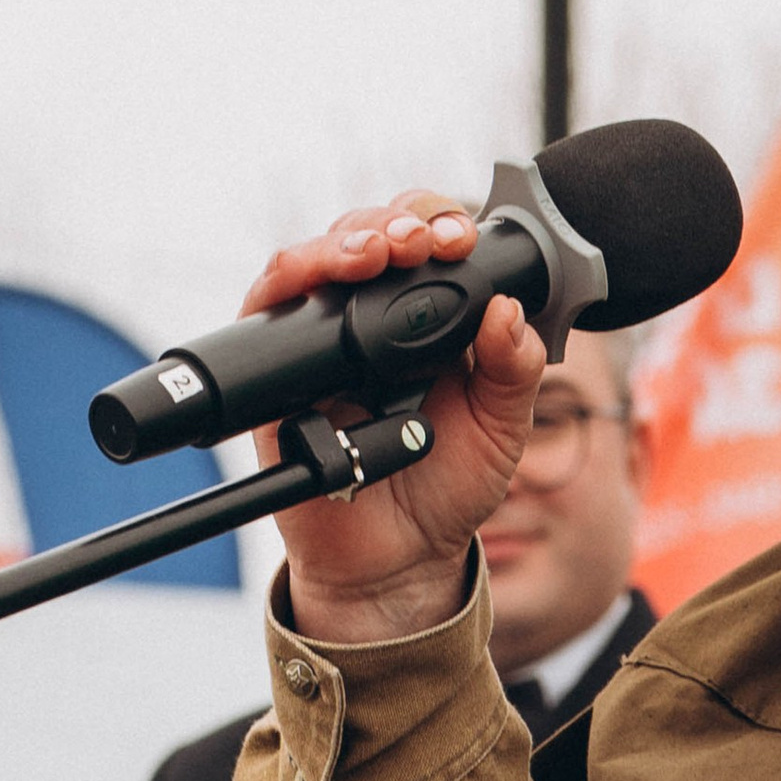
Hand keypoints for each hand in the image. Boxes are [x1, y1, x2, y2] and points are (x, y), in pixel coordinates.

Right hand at [243, 193, 545, 643]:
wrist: (398, 560)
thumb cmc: (448, 487)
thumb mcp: (503, 428)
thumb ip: (514, 369)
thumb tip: (508, 308)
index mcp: (428, 319)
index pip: (426, 240)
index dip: (440, 222)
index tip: (463, 238)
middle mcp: (369, 318)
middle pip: (366, 233)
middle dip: (393, 221)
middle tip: (422, 240)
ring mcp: (318, 341)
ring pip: (314, 258)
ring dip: (343, 241)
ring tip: (377, 251)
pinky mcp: (275, 373)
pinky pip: (265, 310)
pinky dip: (289, 280)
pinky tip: (322, 279)